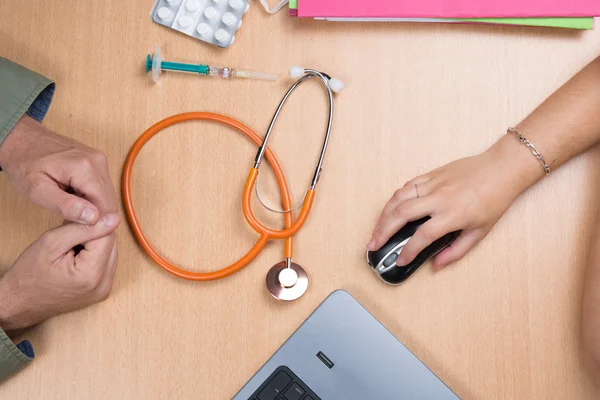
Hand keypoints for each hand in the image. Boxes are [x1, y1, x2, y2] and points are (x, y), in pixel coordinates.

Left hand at [0, 115, 117, 222]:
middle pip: (109, 202)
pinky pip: (102, 187)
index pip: (106, 207)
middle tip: (70, 221)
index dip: (95, 224)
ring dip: (93, 207)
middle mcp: (98, 161)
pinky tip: (75, 199)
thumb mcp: (38, 191)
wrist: (21, 140)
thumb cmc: (24, 163)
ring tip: (71, 210)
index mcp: (85, 168)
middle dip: (94, 216)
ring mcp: (100, 159)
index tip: (77, 230)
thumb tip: (93, 217)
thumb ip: (66, 206)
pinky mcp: (98, 161)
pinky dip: (91, 198)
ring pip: (107, 196)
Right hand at [0, 214, 119, 335]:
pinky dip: (94, 256)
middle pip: (112, 244)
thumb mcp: (52, 242)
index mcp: (92, 274)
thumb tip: (113, 219)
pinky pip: (106, 264)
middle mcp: (103, 285)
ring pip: (110, 252)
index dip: (91, 224)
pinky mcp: (102, 290)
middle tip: (68, 238)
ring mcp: (104, 290)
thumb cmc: (29, 275)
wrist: (19, 303)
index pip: (108, 234)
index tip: (72, 226)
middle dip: (93, 235)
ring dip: (94, 245)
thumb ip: (83, 228)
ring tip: (70, 249)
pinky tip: (76, 257)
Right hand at [368, 136, 541, 269]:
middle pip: (401, 214)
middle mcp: (439, 198)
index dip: (408, 250)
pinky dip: (395, 199)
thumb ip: (456, 251)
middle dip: (383, 231)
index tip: (400, 260)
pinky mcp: (431, 174)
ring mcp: (433, 183)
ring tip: (376, 229)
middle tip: (373, 245)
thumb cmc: (494, 199)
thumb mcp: (480, 231)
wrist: (502, 168)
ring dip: (383, 214)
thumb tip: (437, 265)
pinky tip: (390, 209)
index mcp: (453, 214)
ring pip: (398, 198)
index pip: (423, 236)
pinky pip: (406, 186)